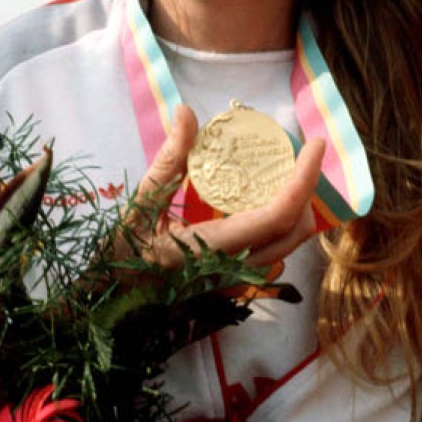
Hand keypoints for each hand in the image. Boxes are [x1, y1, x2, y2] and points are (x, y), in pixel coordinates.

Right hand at [122, 103, 324, 268]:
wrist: (106, 308)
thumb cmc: (118, 257)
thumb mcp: (139, 205)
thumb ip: (168, 161)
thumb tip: (186, 113)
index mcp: (209, 249)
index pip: (275, 216)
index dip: (303, 179)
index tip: (315, 146)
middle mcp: (230, 271)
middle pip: (294, 233)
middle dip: (307, 191)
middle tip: (298, 155)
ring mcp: (233, 283)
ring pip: (287, 247)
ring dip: (296, 208)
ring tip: (283, 173)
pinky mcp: (231, 284)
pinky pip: (271, 253)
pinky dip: (280, 223)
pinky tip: (261, 199)